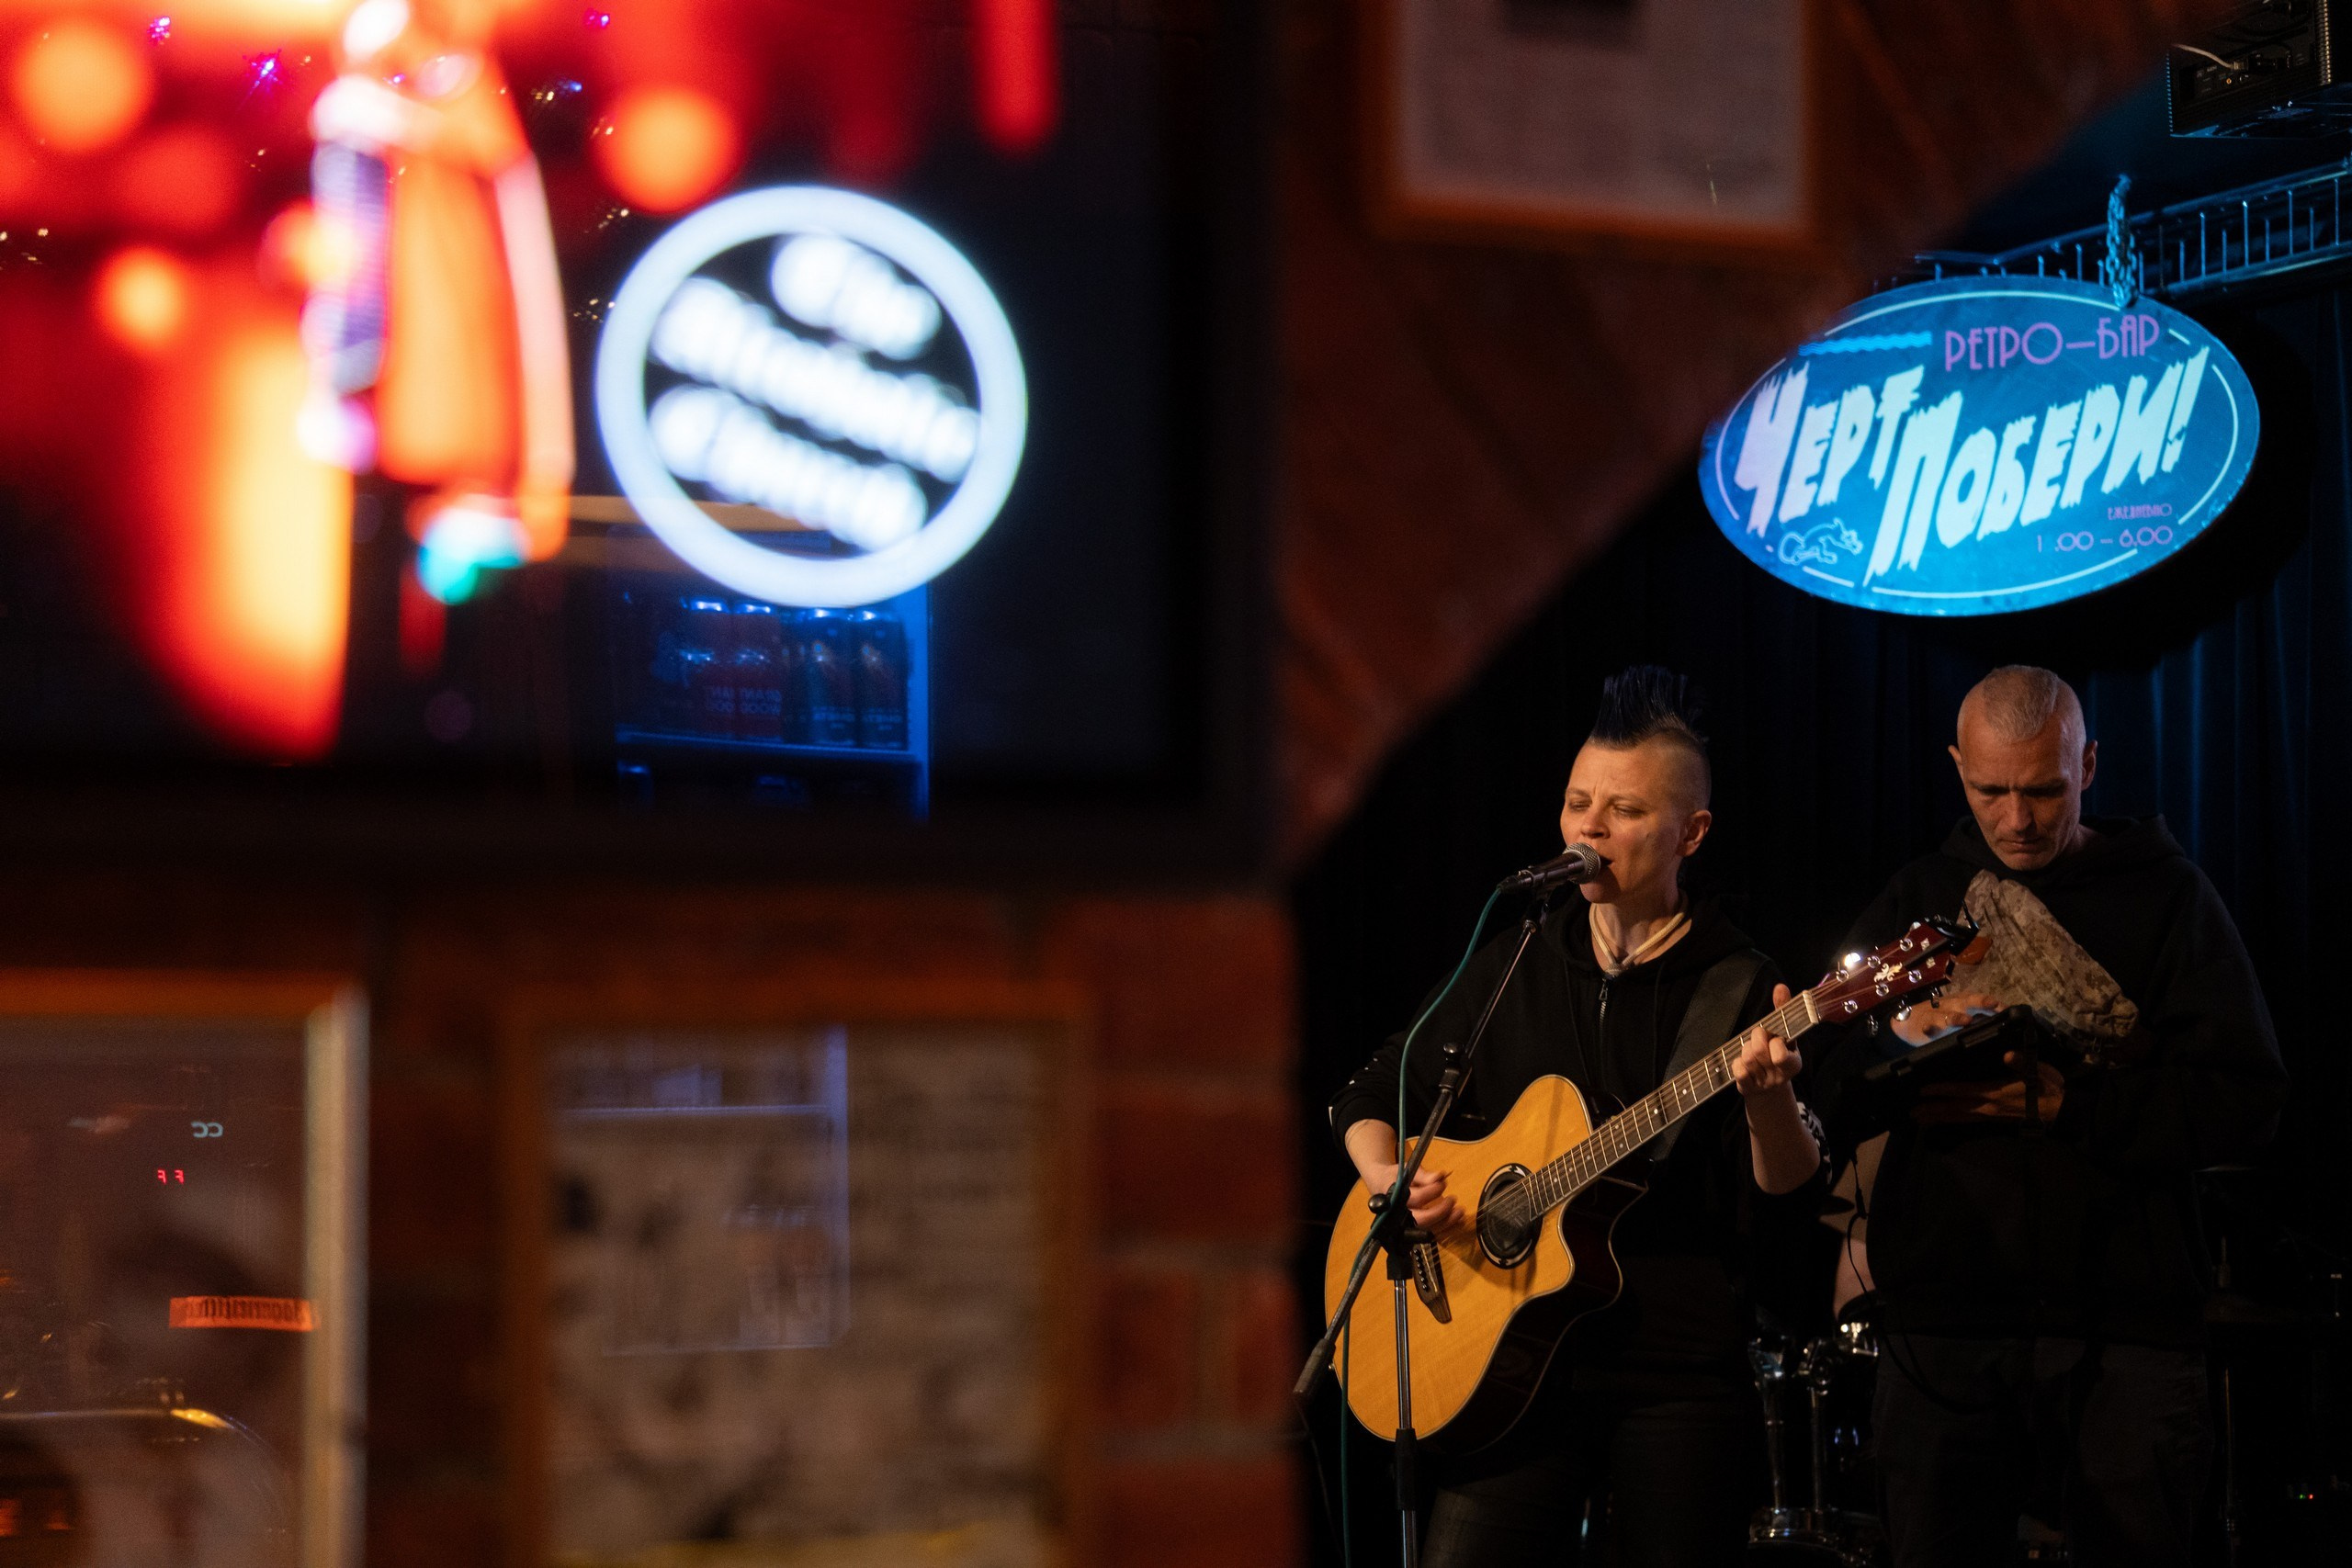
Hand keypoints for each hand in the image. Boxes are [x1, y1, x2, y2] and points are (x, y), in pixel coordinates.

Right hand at [1363, 1161, 1461, 1232]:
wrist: (1381, 1186)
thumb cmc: (1394, 1176)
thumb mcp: (1406, 1170)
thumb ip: (1422, 1175)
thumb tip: (1439, 1177)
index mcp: (1394, 1198)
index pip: (1415, 1199)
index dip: (1432, 1191)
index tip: (1442, 1184)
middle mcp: (1398, 1215)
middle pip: (1421, 1220)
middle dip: (1440, 1212)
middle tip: (1452, 1200)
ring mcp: (1406, 1226)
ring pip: (1428, 1230)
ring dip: (1447, 1222)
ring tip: (1460, 1211)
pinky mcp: (1415, 1232)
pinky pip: (1432, 1235)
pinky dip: (1447, 1229)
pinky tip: (1458, 1221)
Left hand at [1733, 984, 1802, 1097]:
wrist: (1769, 1089)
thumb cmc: (1777, 1053)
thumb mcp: (1785, 1034)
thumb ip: (1782, 1011)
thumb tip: (1780, 987)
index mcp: (1794, 1063)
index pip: (1780, 1054)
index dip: (1773, 1041)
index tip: (1775, 1038)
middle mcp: (1780, 1076)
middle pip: (1759, 1051)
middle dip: (1755, 1038)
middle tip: (1759, 1039)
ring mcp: (1763, 1084)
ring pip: (1747, 1059)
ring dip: (1746, 1049)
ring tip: (1752, 1050)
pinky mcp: (1748, 1088)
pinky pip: (1737, 1070)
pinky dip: (1737, 1063)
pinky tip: (1743, 1062)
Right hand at [1889, 990, 2002, 1048]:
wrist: (1909, 1020)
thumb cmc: (1941, 1018)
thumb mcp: (1960, 1014)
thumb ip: (1979, 1017)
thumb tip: (2004, 1022)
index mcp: (1963, 1002)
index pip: (1982, 1000)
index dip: (1994, 1004)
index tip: (2007, 1009)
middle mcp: (1952, 1006)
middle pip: (1967, 1002)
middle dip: (1980, 1002)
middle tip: (1993, 1004)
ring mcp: (1938, 1015)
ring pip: (1948, 1015)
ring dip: (1956, 1017)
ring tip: (1966, 1020)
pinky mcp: (1925, 1025)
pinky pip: (1927, 1026)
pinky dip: (1928, 1027)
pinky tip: (1929, 1030)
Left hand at [1913, 1052, 2065, 1124]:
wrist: (2061, 1110)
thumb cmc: (2048, 1088)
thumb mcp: (2038, 1071)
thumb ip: (2022, 1063)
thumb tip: (2008, 1055)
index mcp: (1995, 1094)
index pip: (1964, 1091)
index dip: (1944, 1090)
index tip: (1924, 1089)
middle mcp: (1988, 1107)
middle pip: (1955, 1109)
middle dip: (1933, 1110)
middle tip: (1911, 1112)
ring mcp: (1990, 1115)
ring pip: (1959, 1117)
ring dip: (1939, 1117)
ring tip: (1919, 1119)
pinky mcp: (1993, 1120)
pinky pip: (1967, 1120)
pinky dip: (1952, 1120)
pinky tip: (1942, 1120)